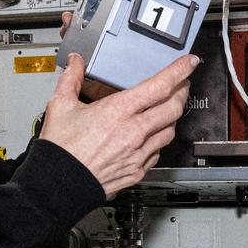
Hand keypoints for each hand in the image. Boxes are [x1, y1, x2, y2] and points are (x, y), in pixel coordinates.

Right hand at [40, 52, 196, 195]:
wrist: (59, 184)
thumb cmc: (61, 150)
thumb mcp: (61, 105)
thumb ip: (71, 78)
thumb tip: (76, 62)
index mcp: (118, 111)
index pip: (160, 86)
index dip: (179, 71)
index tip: (188, 63)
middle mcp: (133, 132)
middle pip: (173, 108)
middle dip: (182, 92)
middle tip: (182, 83)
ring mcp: (138, 153)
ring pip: (170, 131)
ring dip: (173, 117)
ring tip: (169, 108)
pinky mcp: (137, 171)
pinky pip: (158, 152)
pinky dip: (159, 141)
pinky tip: (153, 136)